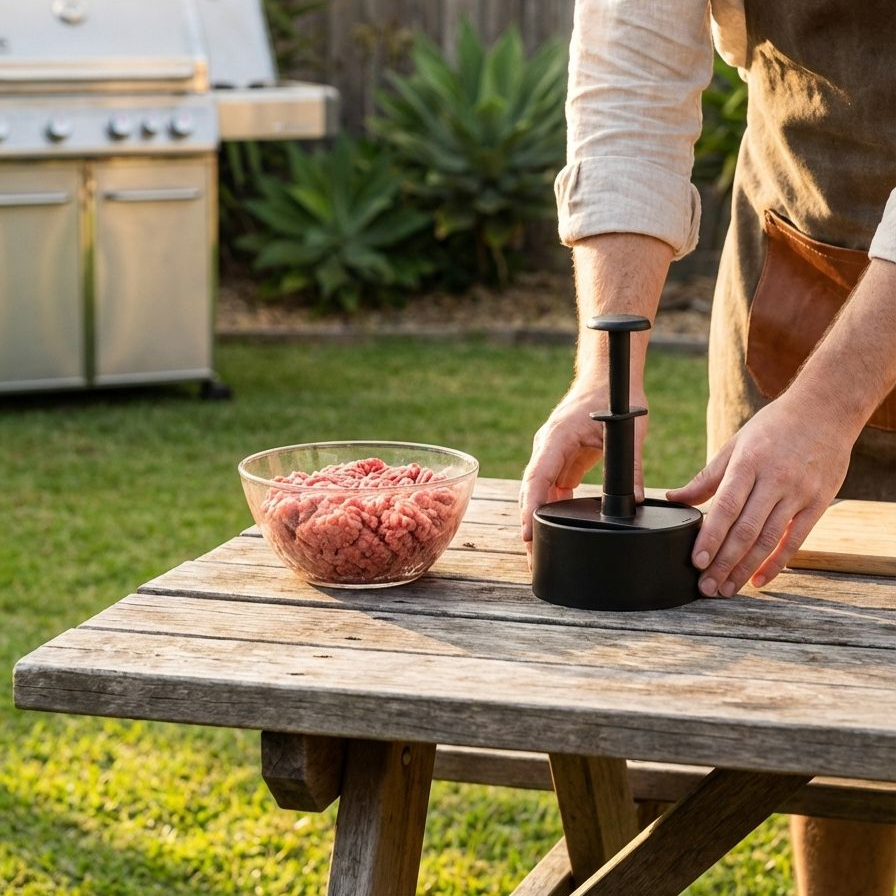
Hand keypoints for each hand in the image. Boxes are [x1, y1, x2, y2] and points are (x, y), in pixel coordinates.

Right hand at [520, 387, 647, 562]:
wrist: (607, 378)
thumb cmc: (614, 398)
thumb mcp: (628, 431)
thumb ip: (632, 466)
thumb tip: (636, 500)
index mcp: (556, 439)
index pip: (537, 478)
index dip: (531, 507)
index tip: (528, 533)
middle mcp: (546, 449)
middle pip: (530, 493)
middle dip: (528, 525)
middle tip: (531, 558)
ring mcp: (550, 456)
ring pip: (537, 495)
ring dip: (536, 522)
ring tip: (539, 554)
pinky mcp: (559, 463)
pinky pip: (550, 491)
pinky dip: (549, 512)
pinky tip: (554, 534)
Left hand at [667, 394, 854, 595]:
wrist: (825, 411)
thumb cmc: (773, 427)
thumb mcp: (735, 445)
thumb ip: (707, 477)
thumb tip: (675, 498)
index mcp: (748, 463)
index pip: (726, 507)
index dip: (711, 537)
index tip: (696, 561)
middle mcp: (775, 480)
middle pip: (745, 530)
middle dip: (723, 562)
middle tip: (706, 587)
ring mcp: (799, 493)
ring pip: (768, 540)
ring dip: (745, 569)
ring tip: (726, 589)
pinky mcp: (818, 503)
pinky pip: (795, 540)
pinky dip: (776, 563)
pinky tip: (757, 580)